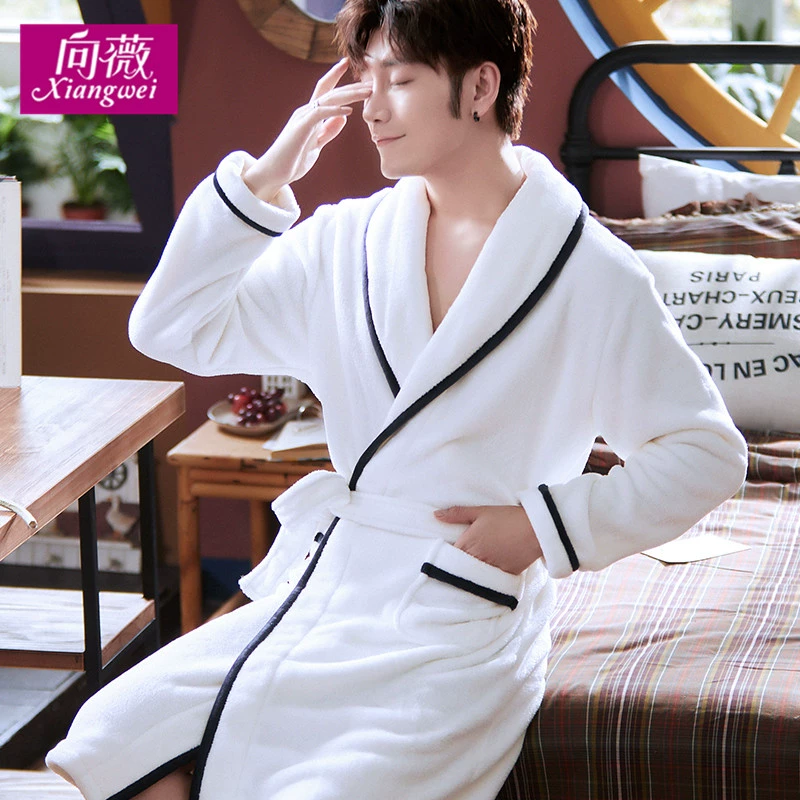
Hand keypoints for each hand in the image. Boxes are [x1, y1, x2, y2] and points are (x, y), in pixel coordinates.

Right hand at [243, 58, 371, 201]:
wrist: (274, 173)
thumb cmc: (293, 160)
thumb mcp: (317, 144)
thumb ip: (328, 131)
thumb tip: (343, 117)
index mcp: (310, 115)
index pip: (325, 91)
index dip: (336, 77)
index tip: (348, 65)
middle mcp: (306, 112)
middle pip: (331, 92)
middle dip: (352, 86)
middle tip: (371, 82)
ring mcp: (302, 118)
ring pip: (328, 99)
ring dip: (349, 95)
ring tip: (367, 92)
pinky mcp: (300, 128)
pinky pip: (319, 114)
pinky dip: (334, 111)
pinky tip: (348, 111)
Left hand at [434, 505, 542, 574]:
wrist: (536, 529)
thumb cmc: (507, 517)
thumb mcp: (481, 511)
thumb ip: (457, 514)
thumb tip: (435, 515)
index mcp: (468, 543)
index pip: (450, 556)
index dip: (449, 555)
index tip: (449, 553)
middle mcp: (477, 559)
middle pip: (461, 567)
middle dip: (460, 564)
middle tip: (463, 560)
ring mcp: (491, 569)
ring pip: (475, 576)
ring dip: (473, 572)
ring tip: (476, 566)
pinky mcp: (504, 575)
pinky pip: (491, 580)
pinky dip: (489, 577)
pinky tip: (491, 570)